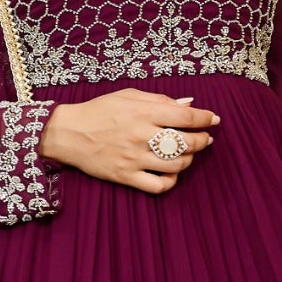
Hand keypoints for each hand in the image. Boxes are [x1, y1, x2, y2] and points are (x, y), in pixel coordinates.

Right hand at [39, 91, 218, 195]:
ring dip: (188, 159)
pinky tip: (171, 173)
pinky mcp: (126, 177)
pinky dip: (171, 181)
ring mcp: (134, 158)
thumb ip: (159, 100)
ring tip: (187, 154)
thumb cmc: (99, 111)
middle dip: (202, 140)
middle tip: (205, 138)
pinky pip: (158, 186)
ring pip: (177, 164)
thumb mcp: (128, 96)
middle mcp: (141, 135)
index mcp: (143, 112)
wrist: (68, 133)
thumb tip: (189, 103)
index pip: (186, 117)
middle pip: (186, 142)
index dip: (205, 118)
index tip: (213, 119)